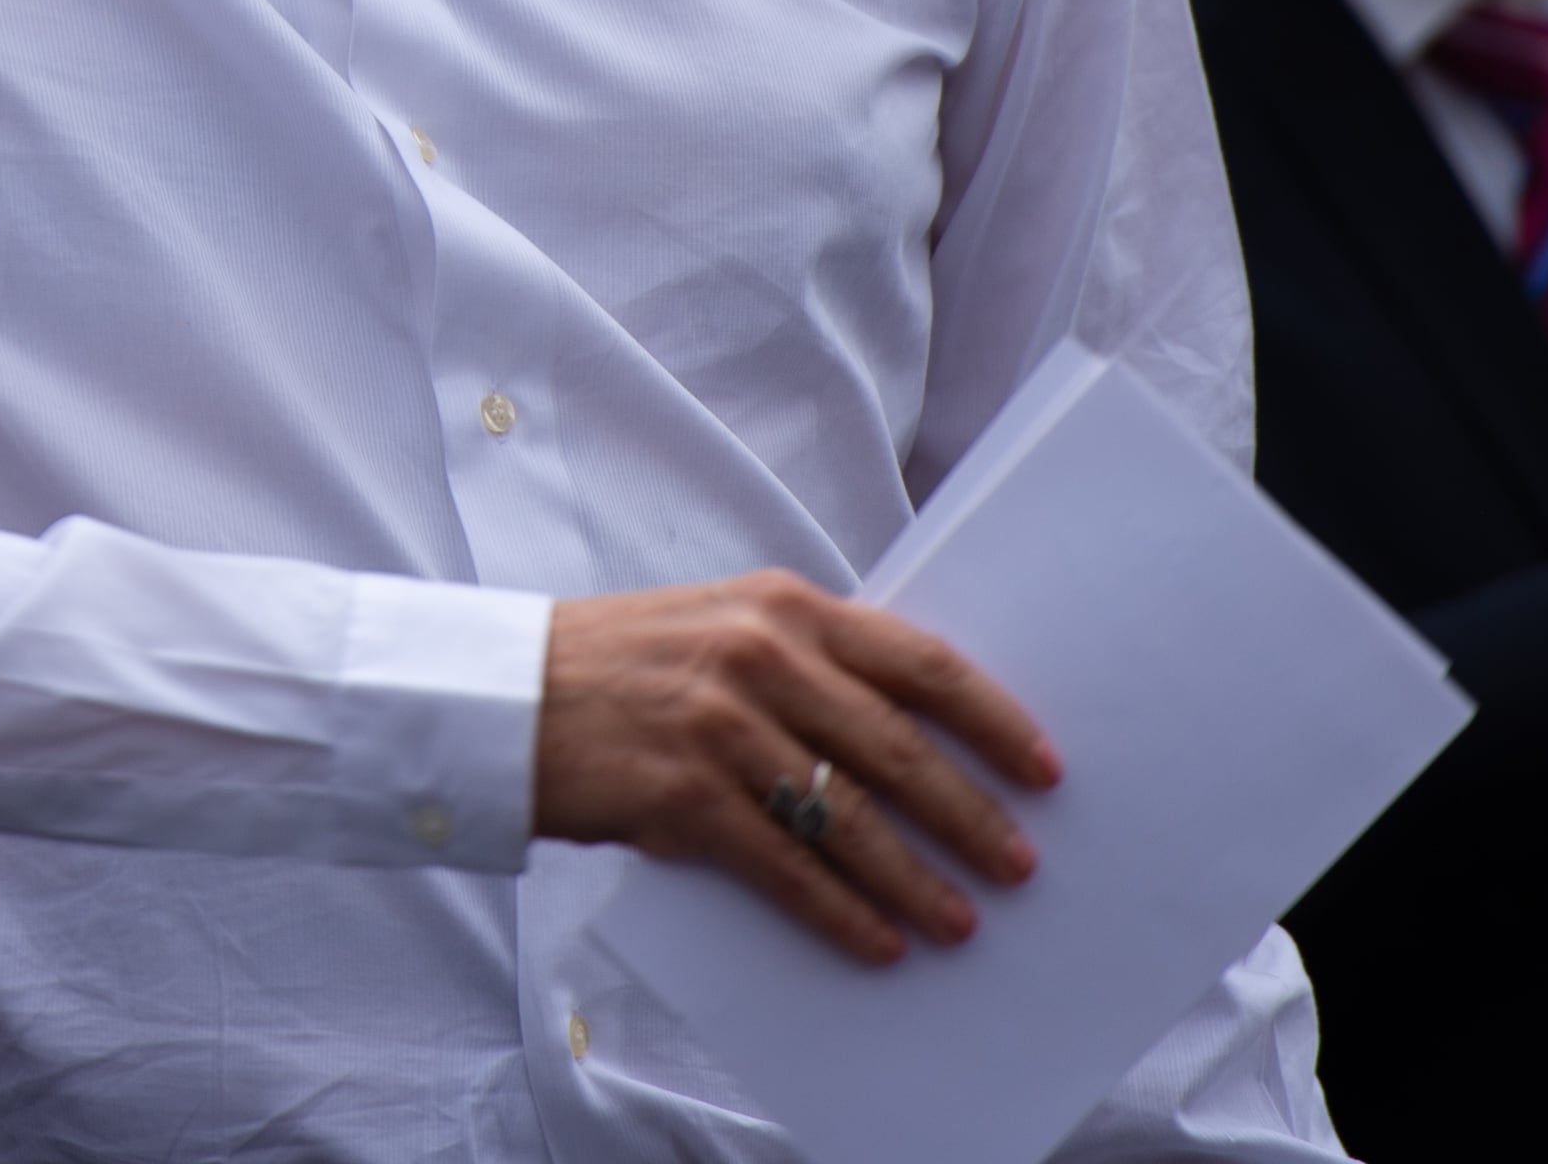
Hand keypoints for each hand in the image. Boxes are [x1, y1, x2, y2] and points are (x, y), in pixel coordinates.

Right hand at [536, 571, 1057, 964]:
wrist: (503, 695)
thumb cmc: (621, 665)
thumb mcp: (719, 626)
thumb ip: (807, 662)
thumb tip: (914, 740)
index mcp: (781, 605)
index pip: (919, 662)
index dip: (992, 719)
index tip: (1044, 767)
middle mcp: (760, 656)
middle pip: (899, 750)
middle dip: (970, 816)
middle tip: (1019, 864)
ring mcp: (720, 726)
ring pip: (850, 818)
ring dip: (916, 880)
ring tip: (960, 922)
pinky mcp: (682, 795)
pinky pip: (787, 869)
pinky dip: (841, 912)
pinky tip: (878, 942)